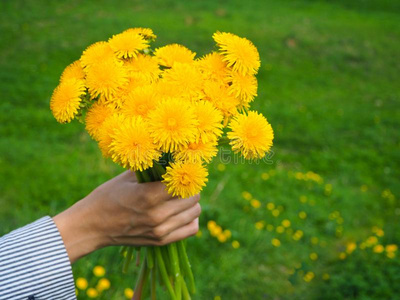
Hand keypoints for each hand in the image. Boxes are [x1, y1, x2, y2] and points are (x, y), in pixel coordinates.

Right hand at [53, 171, 200, 262]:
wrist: (92, 226)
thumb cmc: (107, 196)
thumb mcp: (127, 177)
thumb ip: (151, 168)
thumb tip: (171, 156)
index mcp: (149, 195)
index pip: (184, 183)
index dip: (185, 174)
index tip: (181, 170)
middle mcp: (158, 214)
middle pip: (193, 198)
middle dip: (190, 188)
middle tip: (181, 182)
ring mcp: (160, 230)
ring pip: (194, 213)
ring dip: (191, 203)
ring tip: (181, 197)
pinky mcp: (161, 241)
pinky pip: (191, 229)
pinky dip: (191, 219)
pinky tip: (182, 212)